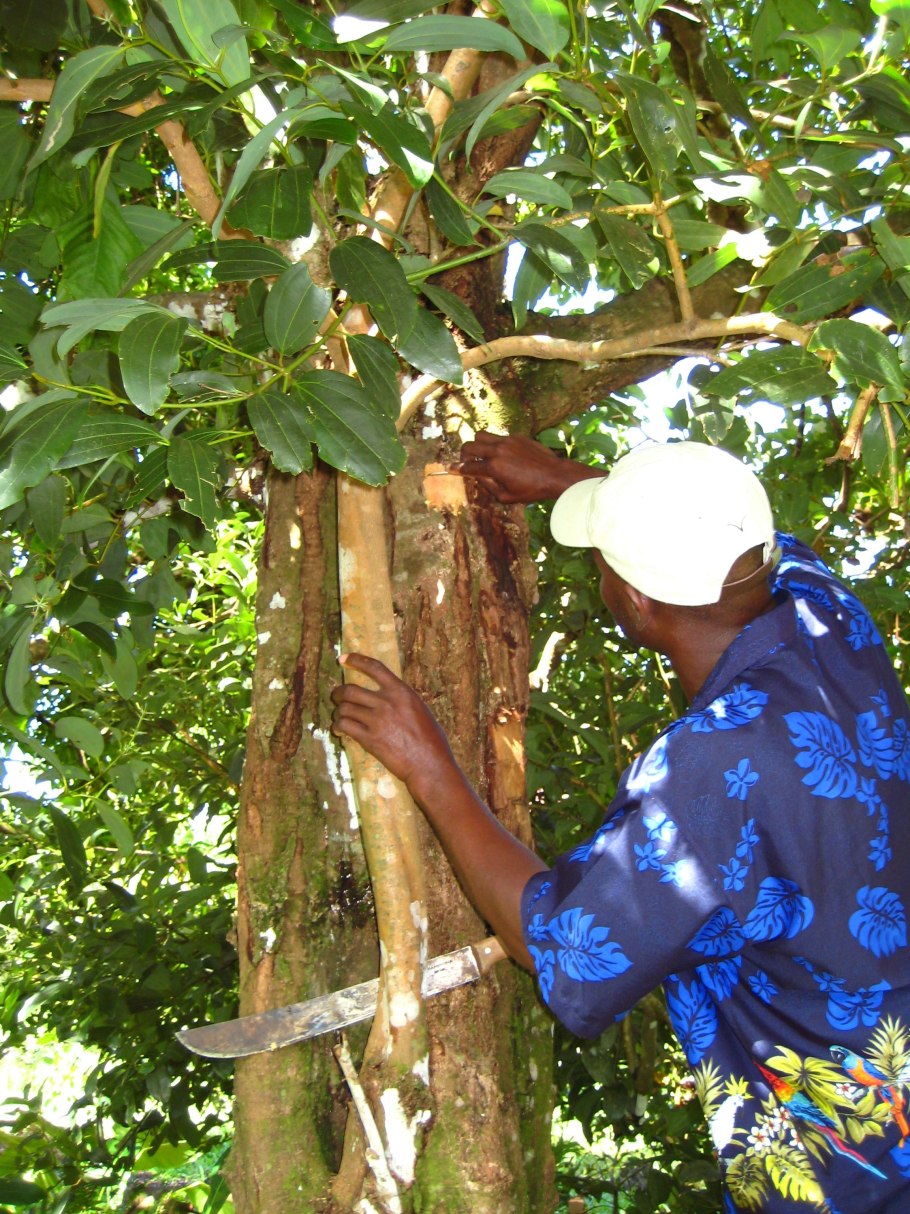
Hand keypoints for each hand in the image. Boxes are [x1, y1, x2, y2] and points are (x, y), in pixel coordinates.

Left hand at [331, 653, 455, 794]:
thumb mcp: (420, 710)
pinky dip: (338, 726)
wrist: (429, 764)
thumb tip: (385, 697)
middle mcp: (387, 702)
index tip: (343, 659)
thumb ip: (401, 701)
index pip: (374, 668)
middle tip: (337, 697)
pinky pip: (344, 726)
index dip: (356, 660)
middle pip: (351, 690)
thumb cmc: (431, 740)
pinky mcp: (370, 739)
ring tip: (341, 717)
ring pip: (345, 708)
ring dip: (339, 712)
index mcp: (402, 691)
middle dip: (339, 693)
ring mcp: (377, 720)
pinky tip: (339, 730)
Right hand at [458, 431, 602, 503]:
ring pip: (481, 435)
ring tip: (483, 454)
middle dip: (464, 455)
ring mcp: (507, 441)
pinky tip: (505, 455)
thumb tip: (477, 476)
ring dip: (477, 445)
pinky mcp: (516, 436)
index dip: (456, 469)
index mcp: (493, 467)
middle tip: (468, 462)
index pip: (468, 467)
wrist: (554, 475)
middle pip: (469, 446)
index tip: (449, 468)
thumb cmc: (531, 490)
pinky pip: (498, 437)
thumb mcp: (506, 496)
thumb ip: (488, 485)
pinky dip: (495, 445)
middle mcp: (497, 450)